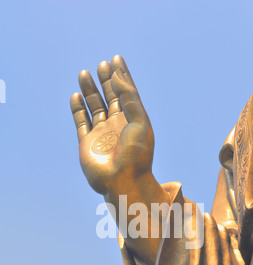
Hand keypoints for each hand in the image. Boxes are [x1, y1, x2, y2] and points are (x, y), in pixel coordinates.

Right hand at [70, 55, 153, 194]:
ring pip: (94, 107)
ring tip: (84, 72)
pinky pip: (81, 122)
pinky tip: (76, 95)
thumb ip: (129, 98)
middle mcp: (117, 125)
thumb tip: (117, 76)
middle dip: (106, 80)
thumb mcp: (139, 121)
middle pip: (110, 97)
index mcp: (133, 120)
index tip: (116, 58)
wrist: (123, 181)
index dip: (122, 75)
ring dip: (90, 90)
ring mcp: (102, 134)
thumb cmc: (136, 154)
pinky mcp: (87, 143)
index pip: (127, 93)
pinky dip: (78, 109)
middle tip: (101, 64)